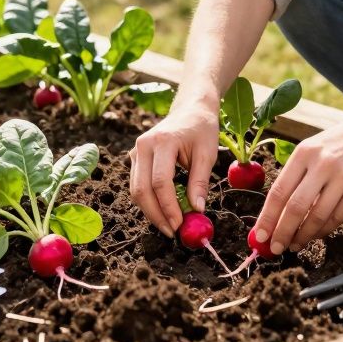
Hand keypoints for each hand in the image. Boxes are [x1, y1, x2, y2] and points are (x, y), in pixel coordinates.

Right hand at [129, 102, 218, 235]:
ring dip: (150, 211)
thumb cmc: (202, 129)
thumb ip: (200, 182)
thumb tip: (197, 210)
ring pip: (135, 190)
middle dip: (156, 214)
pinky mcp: (135, 157)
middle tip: (171, 232)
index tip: (180, 225)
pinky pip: (137, 184)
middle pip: (141, 189)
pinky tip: (162, 211)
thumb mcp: (207, 154)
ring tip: (169, 224)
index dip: (168, 206)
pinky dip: (148, 201)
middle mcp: (143, 145)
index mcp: (162, 141)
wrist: (190, 110)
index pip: (160, 181)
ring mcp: (136, 151)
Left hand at [253, 113, 342, 254]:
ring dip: (304, 235)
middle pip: (296, 207)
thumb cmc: (339, 142)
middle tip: (276, 248)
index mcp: (304, 153)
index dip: (268, 217)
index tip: (260, 236)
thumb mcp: (312, 148)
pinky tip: (316, 235)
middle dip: (283, 232)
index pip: (279, 191)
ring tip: (296, 244)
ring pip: (318, 216)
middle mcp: (322, 164)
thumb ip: (296, 174)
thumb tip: (276, 211)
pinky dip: (325, 230)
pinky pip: (339, 216)